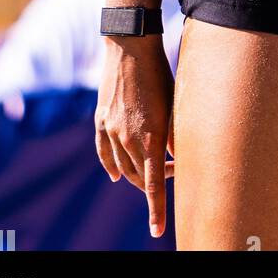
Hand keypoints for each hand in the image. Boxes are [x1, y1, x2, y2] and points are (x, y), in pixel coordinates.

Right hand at [95, 37, 175, 237]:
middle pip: (139, 178)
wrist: (131, 46)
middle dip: (156, 183)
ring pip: (122, 168)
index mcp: (149, 137)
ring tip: (154, 168)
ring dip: (138, 174)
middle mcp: (127, 139)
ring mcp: (110, 131)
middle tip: (175, 172)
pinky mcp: (100, 121)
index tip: (157, 231)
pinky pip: (104, 154)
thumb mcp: (175, 106)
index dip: (156, 209)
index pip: (154, 184)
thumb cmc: (161, 73)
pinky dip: (112, 167)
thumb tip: (176, 158)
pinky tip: (117, 175)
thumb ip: (173, 136)